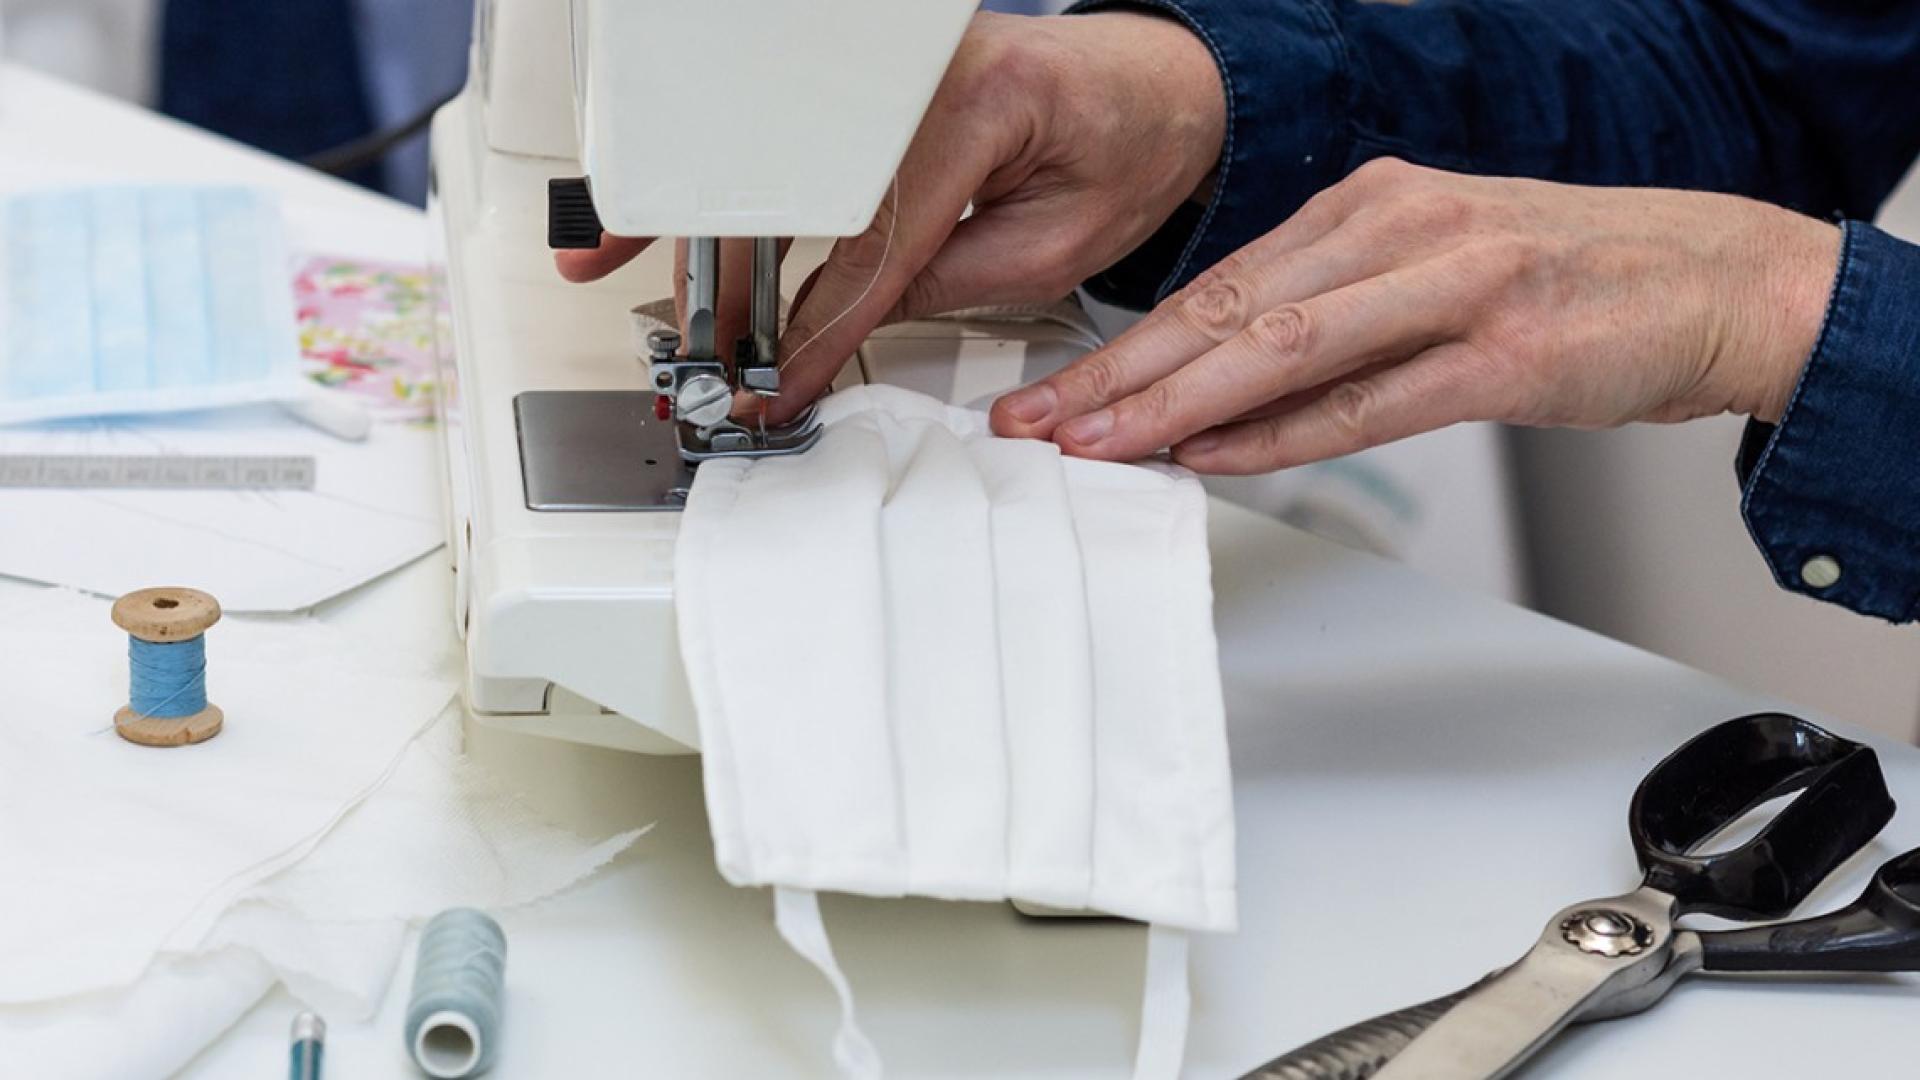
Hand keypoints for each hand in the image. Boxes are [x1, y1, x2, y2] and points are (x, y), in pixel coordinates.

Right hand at [555, 11, 1226, 423]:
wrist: (1161, 81)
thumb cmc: (1129, 148)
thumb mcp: (1055, 248)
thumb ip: (946, 282)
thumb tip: (842, 319)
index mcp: (978, 101)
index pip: (867, 236)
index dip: (813, 325)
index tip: (775, 382)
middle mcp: (918, 66)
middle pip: (788, 177)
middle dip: (719, 264)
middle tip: (681, 341)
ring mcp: (885, 61)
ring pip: (770, 151)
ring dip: (697, 214)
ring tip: (611, 257)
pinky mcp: (869, 76)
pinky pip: (789, 138)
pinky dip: (730, 181)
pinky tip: (671, 206)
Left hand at [990, 159, 1843, 472]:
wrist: (1719, 278)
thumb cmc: (1571, 280)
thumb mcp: (1434, 267)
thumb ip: (1334, 317)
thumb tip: (1222, 389)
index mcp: (1377, 205)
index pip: (1220, 282)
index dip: (1125, 345)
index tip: (1057, 393)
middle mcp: (1402, 230)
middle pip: (1229, 310)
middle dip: (1119, 375)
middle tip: (1041, 425)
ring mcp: (1453, 286)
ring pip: (1282, 347)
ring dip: (1175, 402)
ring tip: (1098, 444)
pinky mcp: (1504, 354)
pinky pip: (1368, 401)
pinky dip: (1281, 433)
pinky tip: (1214, 454)